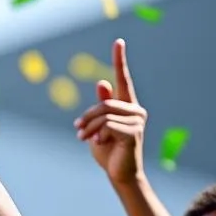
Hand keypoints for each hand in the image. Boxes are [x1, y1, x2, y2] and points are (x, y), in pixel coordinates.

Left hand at [74, 39, 146, 185]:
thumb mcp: (99, 127)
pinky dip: (97, 134)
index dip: (119, 60)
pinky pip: (107, 125)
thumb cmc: (109, 152)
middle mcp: (136, 110)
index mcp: (127, 106)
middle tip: (77, 131)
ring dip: (88, 127)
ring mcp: (137, 121)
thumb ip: (101, 107)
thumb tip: (102, 82)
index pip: (123, 79)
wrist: (119, 174)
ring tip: (83, 138)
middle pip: (104, 103)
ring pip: (104, 114)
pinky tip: (98, 143)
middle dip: (87, 117)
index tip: (118, 41)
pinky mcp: (133, 132)